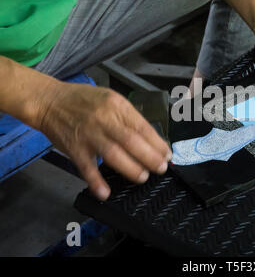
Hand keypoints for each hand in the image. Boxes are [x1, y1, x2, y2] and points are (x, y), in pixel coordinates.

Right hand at [36, 82, 171, 200]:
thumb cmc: (84, 100)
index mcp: (117, 106)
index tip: (167, 154)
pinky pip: (86, 167)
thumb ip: (129, 117)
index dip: (157, 143)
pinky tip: (105, 193)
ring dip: (131, 168)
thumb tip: (151, 139)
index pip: (142, 126)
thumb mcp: (111, 99)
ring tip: (143, 177)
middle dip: (150, 157)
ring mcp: (88, 134)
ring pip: (113, 154)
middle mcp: (104, 119)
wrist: (50, 101)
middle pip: (131, 141)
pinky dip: (96, 181)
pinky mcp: (74, 148)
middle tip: (160, 168)